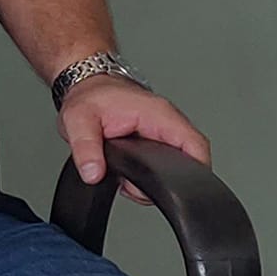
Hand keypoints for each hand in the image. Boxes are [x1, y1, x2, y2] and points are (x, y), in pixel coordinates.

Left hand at [58, 76, 209, 202]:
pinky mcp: (155, 138)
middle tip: (138, 188)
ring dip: (155, 179)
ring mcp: (162, 130)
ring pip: (177, 163)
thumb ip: (85, 148)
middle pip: (190, 158)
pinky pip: (166, 160)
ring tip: (127, 180)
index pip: (196, 143)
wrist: (86, 85)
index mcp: (158, 113)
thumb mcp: (79, 120)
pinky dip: (150, 174)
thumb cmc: (88, 95)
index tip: (182, 190)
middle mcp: (166, 121)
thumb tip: (93, 173)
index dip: (198, 171)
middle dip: (168, 182)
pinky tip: (128, 175)